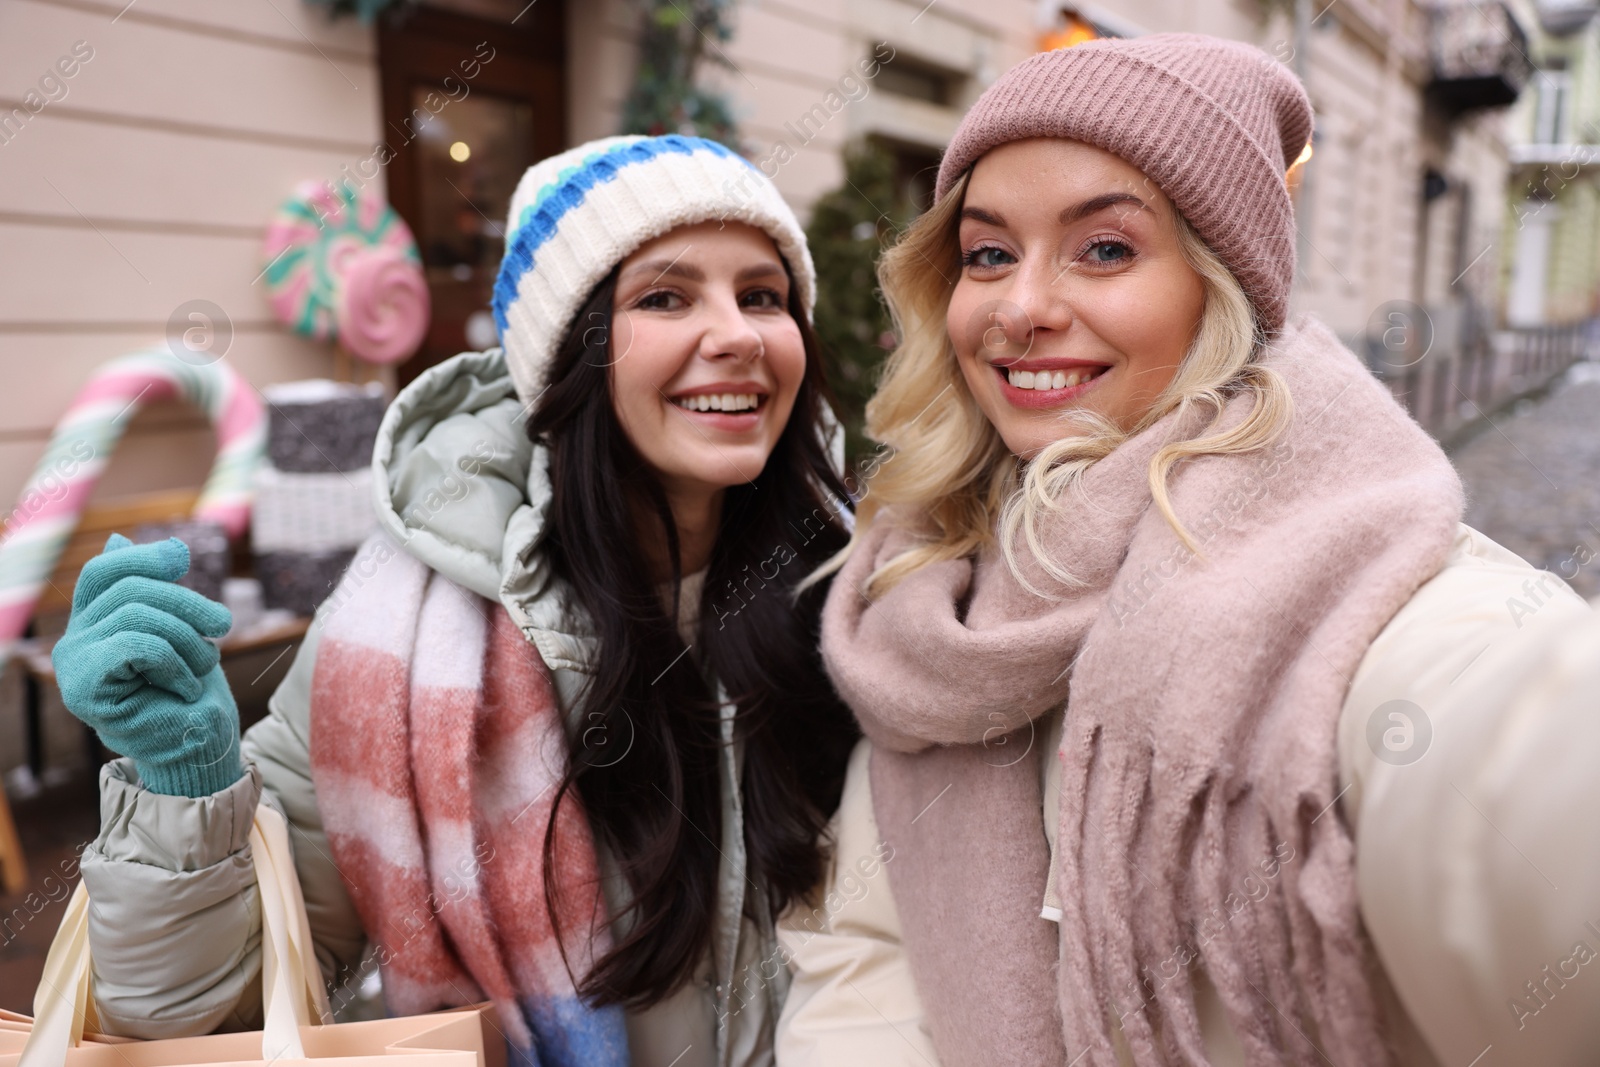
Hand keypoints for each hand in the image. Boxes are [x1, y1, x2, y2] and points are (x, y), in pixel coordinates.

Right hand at [53, 534, 241, 796]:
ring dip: (188, 638)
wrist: (200, 747)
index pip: (105, 572)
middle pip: (131, 589)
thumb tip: (117, 537)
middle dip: (187, 603)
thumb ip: (147, 591)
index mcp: (93, 625)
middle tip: (223, 626)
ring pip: (138, 615)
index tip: (181, 559)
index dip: (141, 557)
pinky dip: (175, 663)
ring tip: (205, 664)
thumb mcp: (177, 628)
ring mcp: (74, 665)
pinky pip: (137, 645)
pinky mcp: (84, 688)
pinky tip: (185, 686)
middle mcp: (73, 642)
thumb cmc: (192, 692)